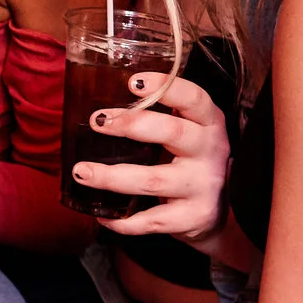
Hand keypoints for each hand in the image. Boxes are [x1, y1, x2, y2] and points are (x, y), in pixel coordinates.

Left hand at [74, 72, 231, 249]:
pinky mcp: (193, 217)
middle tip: (97, 121)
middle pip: (172, 133)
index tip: (132, 82)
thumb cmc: (189, 160)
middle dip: (131, 125)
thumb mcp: (186, 133)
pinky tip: (101, 214)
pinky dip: (123, 220)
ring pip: (152, 180)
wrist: (220, 211)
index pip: (194, 98)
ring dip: (112, 177)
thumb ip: (158, 118)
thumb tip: (101, 107)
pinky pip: (151, 220)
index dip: (166, 88)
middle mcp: (211, 151)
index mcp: (208, 123)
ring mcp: (204, 186)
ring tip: (81, 171)